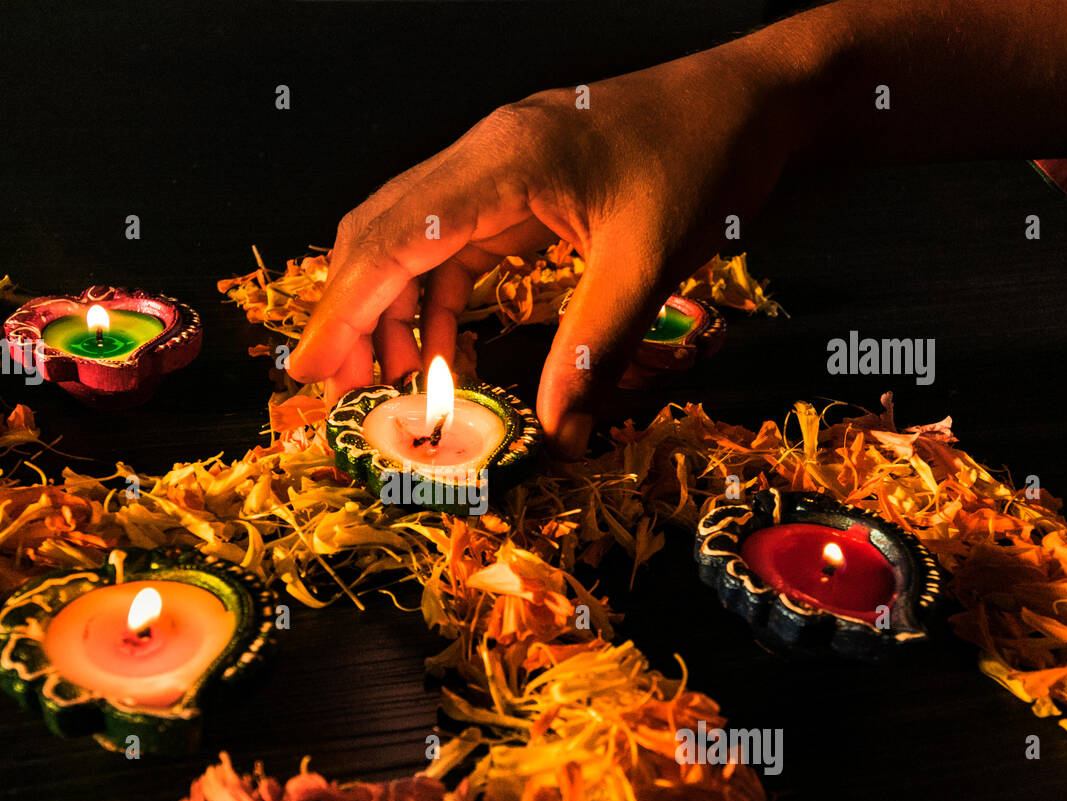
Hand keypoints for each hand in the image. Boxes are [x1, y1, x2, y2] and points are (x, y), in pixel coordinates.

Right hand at [288, 41, 809, 455]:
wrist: (756, 102)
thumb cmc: (707, 158)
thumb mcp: (650, 260)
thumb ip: (593, 348)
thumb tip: (554, 432)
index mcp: (503, 161)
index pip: (394, 237)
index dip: (343, 308)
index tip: (310, 370)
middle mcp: (485, 157)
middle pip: (381, 232)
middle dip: (351, 313)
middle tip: (339, 390)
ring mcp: (499, 170)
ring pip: (411, 240)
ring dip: (391, 311)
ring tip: (393, 383)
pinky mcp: (520, 190)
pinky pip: (454, 248)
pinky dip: (437, 303)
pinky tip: (445, 352)